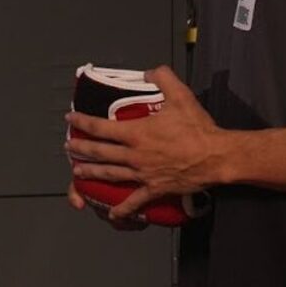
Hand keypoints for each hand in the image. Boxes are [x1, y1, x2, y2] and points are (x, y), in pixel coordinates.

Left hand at [63, 65, 223, 222]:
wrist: (216, 156)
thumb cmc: (198, 127)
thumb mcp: (180, 95)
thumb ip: (162, 78)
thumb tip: (149, 71)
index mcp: (136, 132)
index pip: (100, 127)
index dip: (82, 122)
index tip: (70, 119)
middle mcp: (134, 154)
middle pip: (99, 152)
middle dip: (80, 149)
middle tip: (68, 148)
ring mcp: (142, 173)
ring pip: (109, 174)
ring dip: (91, 173)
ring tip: (77, 172)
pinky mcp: (155, 188)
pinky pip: (135, 201)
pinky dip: (123, 210)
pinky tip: (112, 215)